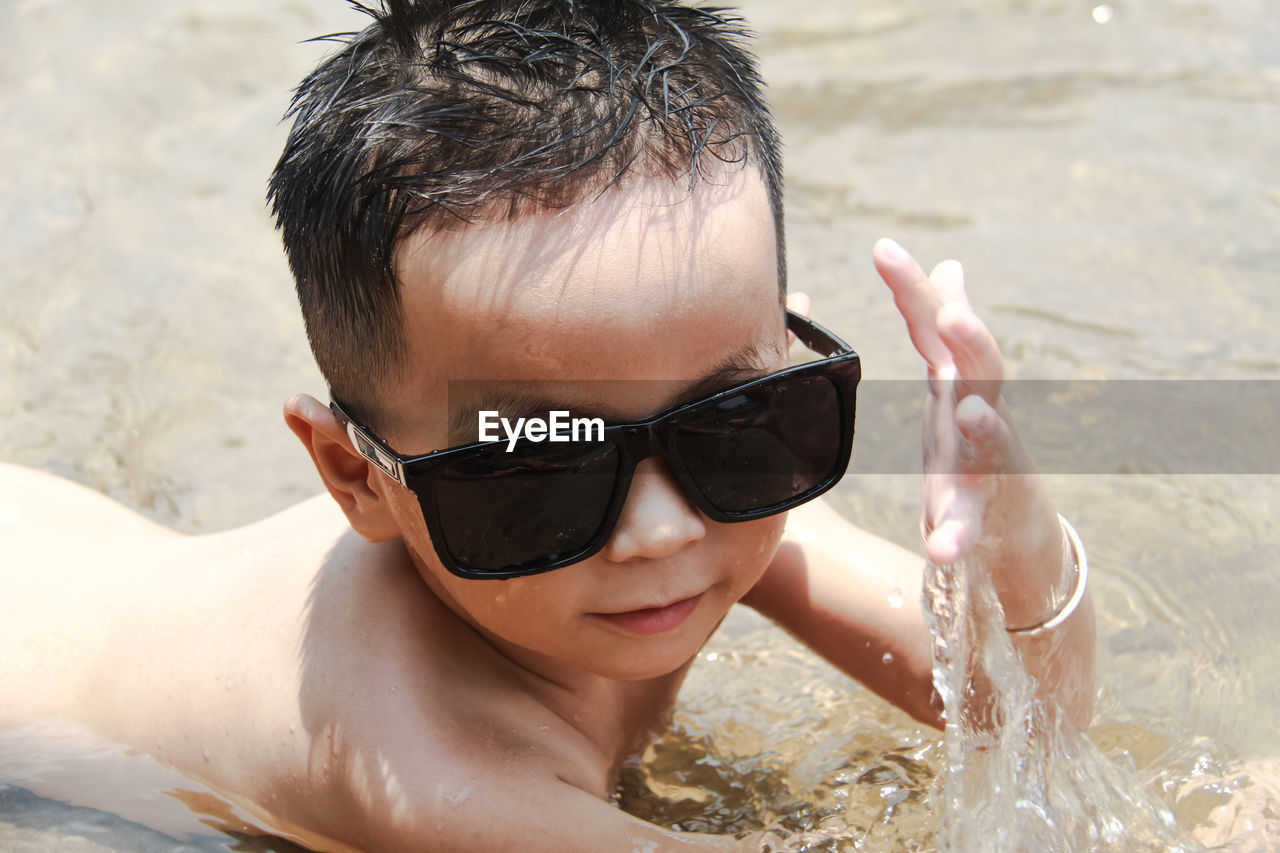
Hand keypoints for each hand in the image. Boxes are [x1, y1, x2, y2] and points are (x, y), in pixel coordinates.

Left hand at [872, 238, 1063, 626]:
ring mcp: (986, 466)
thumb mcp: (955, 384)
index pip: (936, 326)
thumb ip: (943, 329)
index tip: (882, 246)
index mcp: (958, 383)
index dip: (914, 287)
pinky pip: (969, 528)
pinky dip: (957, 537)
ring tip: (971, 410)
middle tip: (952, 313)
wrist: (1013, 529)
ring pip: (990, 444)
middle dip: (971, 341)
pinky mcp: (982, 519)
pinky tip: (941, 549)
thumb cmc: (973, 447)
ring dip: (985, 426)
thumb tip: (949, 266)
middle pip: (980, 370)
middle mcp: (979, 415)